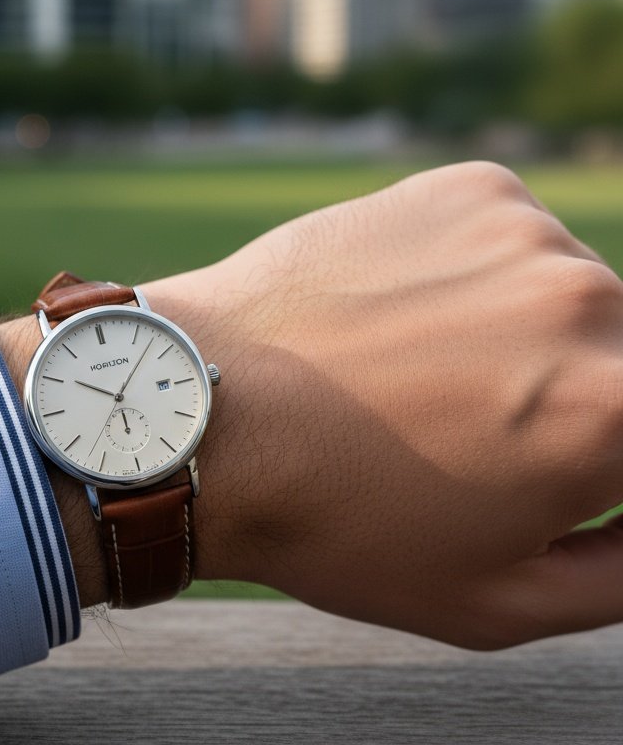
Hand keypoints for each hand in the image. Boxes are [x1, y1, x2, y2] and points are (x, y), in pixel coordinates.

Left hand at [0, 161, 622, 648]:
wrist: (206, 407)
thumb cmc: (335, 517)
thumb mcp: (499, 601)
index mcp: (616, 413)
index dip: (602, 459)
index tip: (544, 461)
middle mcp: (589, 303)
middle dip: (581, 399)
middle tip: (476, 430)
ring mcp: (524, 232)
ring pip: (574, 296)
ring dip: (530, 335)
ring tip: (425, 373)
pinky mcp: (470, 188)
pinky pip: (516, 240)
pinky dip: (484, 276)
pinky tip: (406, 315)